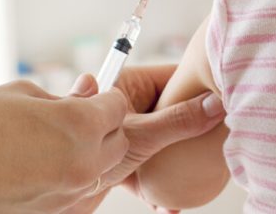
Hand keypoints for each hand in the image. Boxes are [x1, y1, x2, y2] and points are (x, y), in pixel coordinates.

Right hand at [0, 80, 128, 212]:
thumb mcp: (25, 93)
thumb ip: (67, 95)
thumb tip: (91, 89)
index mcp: (79, 125)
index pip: (118, 106)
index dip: (104, 97)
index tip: (88, 95)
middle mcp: (83, 162)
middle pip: (118, 141)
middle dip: (104, 126)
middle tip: (74, 116)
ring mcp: (69, 193)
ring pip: (102, 168)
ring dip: (91, 152)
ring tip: (53, 141)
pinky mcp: (53, 211)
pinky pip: (79, 190)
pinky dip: (72, 175)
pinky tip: (42, 163)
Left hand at [62, 66, 225, 213]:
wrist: (49, 192)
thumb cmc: (82, 150)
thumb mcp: (140, 135)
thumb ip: (177, 121)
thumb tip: (215, 105)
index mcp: (129, 84)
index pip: (173, 76)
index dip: (200, 83)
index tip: (226, 92)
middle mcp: (128, 106)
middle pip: (172, 108)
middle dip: (194, 126)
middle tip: (219, 138)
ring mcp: (126, 133)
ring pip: (165, 139)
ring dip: (179, 161)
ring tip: (200, 176)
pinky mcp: (122, 160)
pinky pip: (150, 166)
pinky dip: (159, 185)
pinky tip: (169, 205)